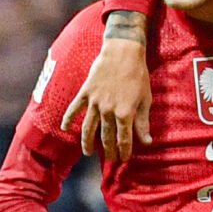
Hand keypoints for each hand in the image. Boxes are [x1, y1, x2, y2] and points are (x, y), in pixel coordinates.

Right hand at [62, 38, 151, 159]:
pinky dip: (68, 119)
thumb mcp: (146, 99)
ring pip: (88, 128)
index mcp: (125, 113)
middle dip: (109, 150)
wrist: (123, 52)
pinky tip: (65, 129)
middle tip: (110, 159)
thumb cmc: (138, 75)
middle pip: (106, 137)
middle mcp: (108, 111)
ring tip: (88, 153)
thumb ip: (143, 122)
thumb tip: (147, 142)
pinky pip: (74, 109)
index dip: (124, 151)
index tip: (124, 159)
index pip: (123, 140)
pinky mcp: (85, 93)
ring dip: (87, 143)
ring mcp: (94, 102)